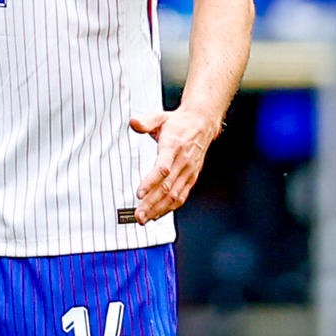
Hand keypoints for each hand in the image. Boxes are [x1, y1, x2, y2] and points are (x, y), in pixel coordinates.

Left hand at [128, 107, 220, 223]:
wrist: (202, 124)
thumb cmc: (178, 123)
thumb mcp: (160, 117)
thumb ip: (145, 121)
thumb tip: (134, 122)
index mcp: (173, 146)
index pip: (163, 168)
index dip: (151, 182)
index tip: (139, 193)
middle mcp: (183, 162)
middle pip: (167, 187)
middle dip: (151, 203)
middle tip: (138, 215)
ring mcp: (189, 171)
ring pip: (174, 195)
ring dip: (159, 209)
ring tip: (144, 219)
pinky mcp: (191, 177)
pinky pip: (181, 195)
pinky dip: (170, 207)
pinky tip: (157, 214)